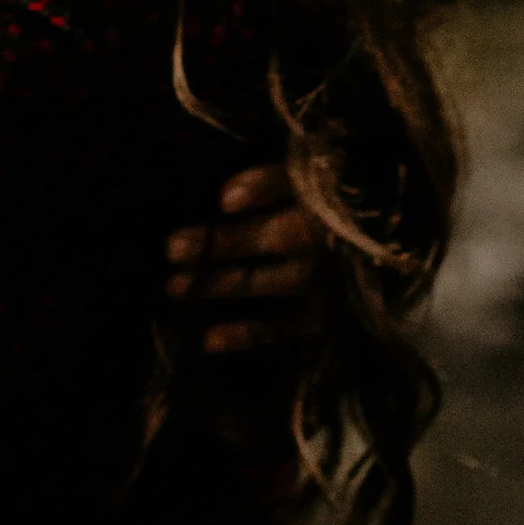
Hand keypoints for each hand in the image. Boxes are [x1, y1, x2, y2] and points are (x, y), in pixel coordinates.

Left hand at [165, 162, 319, 354]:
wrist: (349, 255)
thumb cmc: (305, 208)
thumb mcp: (293, 185)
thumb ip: (267, 183)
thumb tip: (224, 197)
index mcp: (320, 195)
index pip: (292, 186)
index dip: (262, 189)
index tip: (224, 201)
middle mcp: (327, 237)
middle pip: (279, 237)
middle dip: (228, 244)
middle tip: (174, 248)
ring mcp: (326, 279)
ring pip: (275, 282)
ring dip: (224, 284)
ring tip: (174, 287)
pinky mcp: (320, 315)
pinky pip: (285, 326)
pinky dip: (249, 334)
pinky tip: (210, 340)